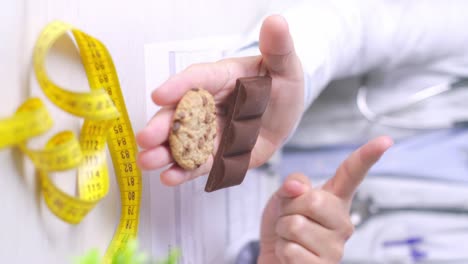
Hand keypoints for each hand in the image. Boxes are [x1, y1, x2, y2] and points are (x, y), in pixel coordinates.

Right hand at [136, 15, 304, 185]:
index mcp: (222, 77)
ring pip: (184, 140)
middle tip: (144, 138)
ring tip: (147, 162)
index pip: (199, 78)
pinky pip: (199, 162)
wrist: (285, 114)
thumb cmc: (280, 84)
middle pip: (182, 113)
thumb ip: (278, 47)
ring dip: (165, 152)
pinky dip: (184, 171)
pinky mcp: (216, 153)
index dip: (180, 85)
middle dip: (163, 126)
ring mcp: (210, 130)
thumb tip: (276, 21)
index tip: (160, 94)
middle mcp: (209, 103)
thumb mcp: (284, 65)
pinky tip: (169, 178)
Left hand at [258, 136, 392, 263]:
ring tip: (290, 238)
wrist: (274, 259)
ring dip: (283, 232)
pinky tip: (290, 255)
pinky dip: (282, 251)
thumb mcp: (283, 198)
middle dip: (288, 208)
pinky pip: (292, 250)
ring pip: (296, 225)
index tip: (385, 141)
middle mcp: (342, 223)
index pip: (351, 174)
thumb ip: (292, 185)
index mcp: (334, 200)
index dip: (366, 156)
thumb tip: (297, 187)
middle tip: (288, 219)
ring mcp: (336, 248)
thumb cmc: (284, 227)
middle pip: (312, 199)